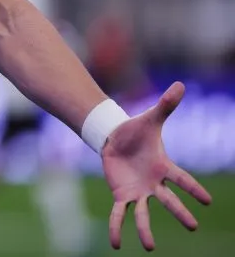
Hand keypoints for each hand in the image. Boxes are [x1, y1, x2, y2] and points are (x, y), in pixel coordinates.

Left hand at [101, 82, 211, 250]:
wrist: (115, 139)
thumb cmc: (136, 131)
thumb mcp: (150, 117)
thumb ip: (166, 105)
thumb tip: (180, 83)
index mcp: (164, 167)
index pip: (182, 179)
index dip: (193, 189)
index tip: (207, 201)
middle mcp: (154, 183)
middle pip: (168, 200)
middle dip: (180, 212)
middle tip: (192, 226)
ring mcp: (139, 191)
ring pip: (144, 213)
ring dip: (146, 229)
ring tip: (149, 247)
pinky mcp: (122, 194)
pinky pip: (120, 214)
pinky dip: (118, 227)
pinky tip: (116, 244)